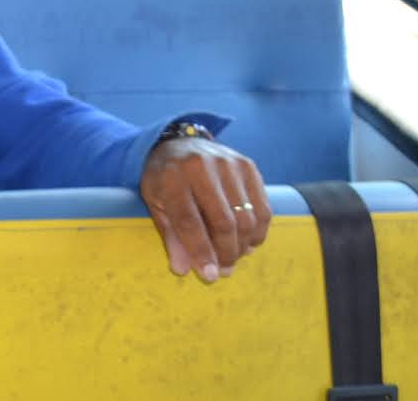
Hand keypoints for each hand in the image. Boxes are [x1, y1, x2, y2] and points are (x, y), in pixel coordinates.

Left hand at [139, 136, 269, 282]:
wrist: (180, 142)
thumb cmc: (165, 178)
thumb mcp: (156, 202)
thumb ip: (170, 236)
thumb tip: (183, 270)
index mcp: (172, 177)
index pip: (189, 221)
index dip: (201, 252)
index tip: (210, 275)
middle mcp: (201, 167)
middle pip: (223, 222)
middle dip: (226, 252)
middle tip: (225, 270)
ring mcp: (228, 164)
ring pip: (246, 217)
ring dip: (243, 245)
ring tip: (235, 257)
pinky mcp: (248, 166)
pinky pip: (262, 207)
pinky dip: (258, 231)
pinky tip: (248, 241)